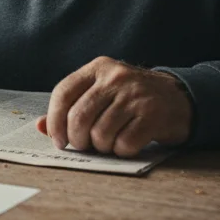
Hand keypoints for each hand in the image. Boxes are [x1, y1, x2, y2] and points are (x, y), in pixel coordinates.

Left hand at [37, 57, 191, 157]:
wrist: (179, 99)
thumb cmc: (132, 100)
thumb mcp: (102, 94)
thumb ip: (72, 107)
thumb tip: (40, 127)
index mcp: (98, 68)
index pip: (63, 93)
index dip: (54, 121)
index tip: (58, 139)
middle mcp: (116, 77)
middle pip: (79, 117)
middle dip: (77, 140)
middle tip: (84, 146)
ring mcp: (135, 95)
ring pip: (100, 134)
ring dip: (102, 147)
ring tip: (110, 142)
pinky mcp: (153, 114)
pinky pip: (124, 144)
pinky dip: (122, 151)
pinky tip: (127, 144)